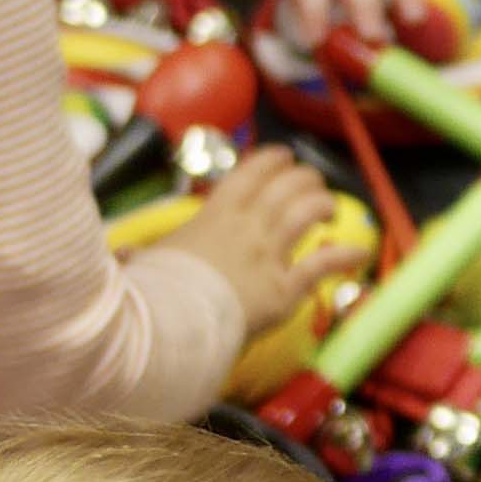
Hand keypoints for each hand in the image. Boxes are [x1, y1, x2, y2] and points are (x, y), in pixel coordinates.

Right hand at [158, 145, 366, 338]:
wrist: (170, 325)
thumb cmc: (153, 292)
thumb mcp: (143, 264)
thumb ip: (138, 257)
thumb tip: (120, 257)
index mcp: (214, 214)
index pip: (250, 173)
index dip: (272, 160)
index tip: (283, 156)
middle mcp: (247, 227)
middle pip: (287, 187)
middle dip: (304, 179)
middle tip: (311, 182)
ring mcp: (268, 256)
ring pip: (308, 214)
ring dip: (323, 205)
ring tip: (329, 207)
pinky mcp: (284, 290)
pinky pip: (322, 266)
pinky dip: (344, 256)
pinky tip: (359, 252)